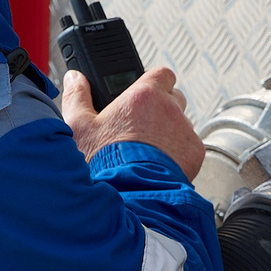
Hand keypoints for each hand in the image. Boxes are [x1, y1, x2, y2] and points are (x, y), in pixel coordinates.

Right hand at [59, 66, 207, 180]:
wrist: (130, 196)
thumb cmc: (104, 163)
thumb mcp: (80, 127)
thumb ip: (77, 97)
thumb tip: (74, 78)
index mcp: (144, 96)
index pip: (161, 73)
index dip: (152, 82)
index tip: (142, 93)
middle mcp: (170, 110)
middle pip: (173, 98)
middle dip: (160, 107)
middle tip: (139, 125)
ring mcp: (185, 131)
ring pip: (180, 124)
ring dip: (168, 132)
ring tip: (145, 152)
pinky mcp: (195, 154)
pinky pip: (188, 147)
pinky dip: (177, 154)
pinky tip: (156, 165)